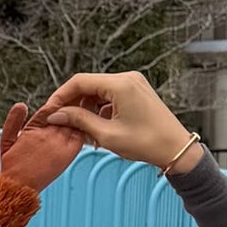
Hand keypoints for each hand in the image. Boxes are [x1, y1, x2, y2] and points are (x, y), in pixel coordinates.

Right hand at [0, 99, 83, 194]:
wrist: (19, 188)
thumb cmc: (13, 167)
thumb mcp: (6, 140)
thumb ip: (12, 121)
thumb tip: (21, 105)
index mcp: (34, 128)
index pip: (51, 108)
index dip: (58, 104)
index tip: (62, 105)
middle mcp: (48, 134)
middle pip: (66, 112)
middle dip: (71, 107)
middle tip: (78, 104)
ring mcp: (59, 144)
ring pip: (75, 121)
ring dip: (79, 116)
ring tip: (83, 113)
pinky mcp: (68, 154)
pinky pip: (81, 135)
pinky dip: (83, 129)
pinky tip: (83, 128)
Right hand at [44, 72, 201, 173]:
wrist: (176, 149)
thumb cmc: (147, 143)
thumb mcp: (107, 135)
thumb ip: (79, 122)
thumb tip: (57, 116)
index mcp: (120, 84)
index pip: (80, 81)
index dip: (61, 96)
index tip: (50, 111)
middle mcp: (127, 78)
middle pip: (89, 85)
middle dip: (73, 103)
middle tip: (61, 122)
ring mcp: (133, 84)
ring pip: (98, 92)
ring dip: (86, 108)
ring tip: (80, 130)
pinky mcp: (136, 92)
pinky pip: (110, 97)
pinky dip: (99, 110)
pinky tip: (96, 128)